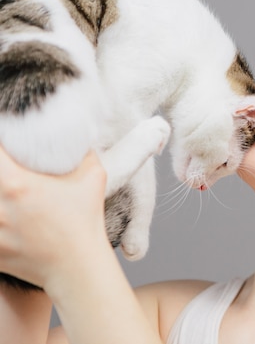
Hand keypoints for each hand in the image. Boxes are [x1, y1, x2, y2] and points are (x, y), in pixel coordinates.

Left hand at [0, 145, 108, 290]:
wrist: (77, 266)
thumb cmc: (85, 222)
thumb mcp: (93, 177)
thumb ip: (83, 153)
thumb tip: (79, 139)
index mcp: (16, 184)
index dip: (1, 146)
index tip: (8, 151)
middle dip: (0, 175)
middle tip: (8, 176)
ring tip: (9, 202)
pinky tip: (9, 222)